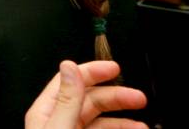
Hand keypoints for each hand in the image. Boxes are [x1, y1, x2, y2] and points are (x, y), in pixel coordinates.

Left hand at [24, 60, 147, 128]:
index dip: (93, 71)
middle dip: (117, 97)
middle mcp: (59, 121)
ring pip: (101, 121)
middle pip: (91, 101)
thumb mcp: (59, 128)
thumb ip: (67, 100)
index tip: (115, 68)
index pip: (71, 80)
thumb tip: (69, 66)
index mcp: (46, 111)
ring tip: (142, 126)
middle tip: (139, 98)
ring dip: (123, 121)